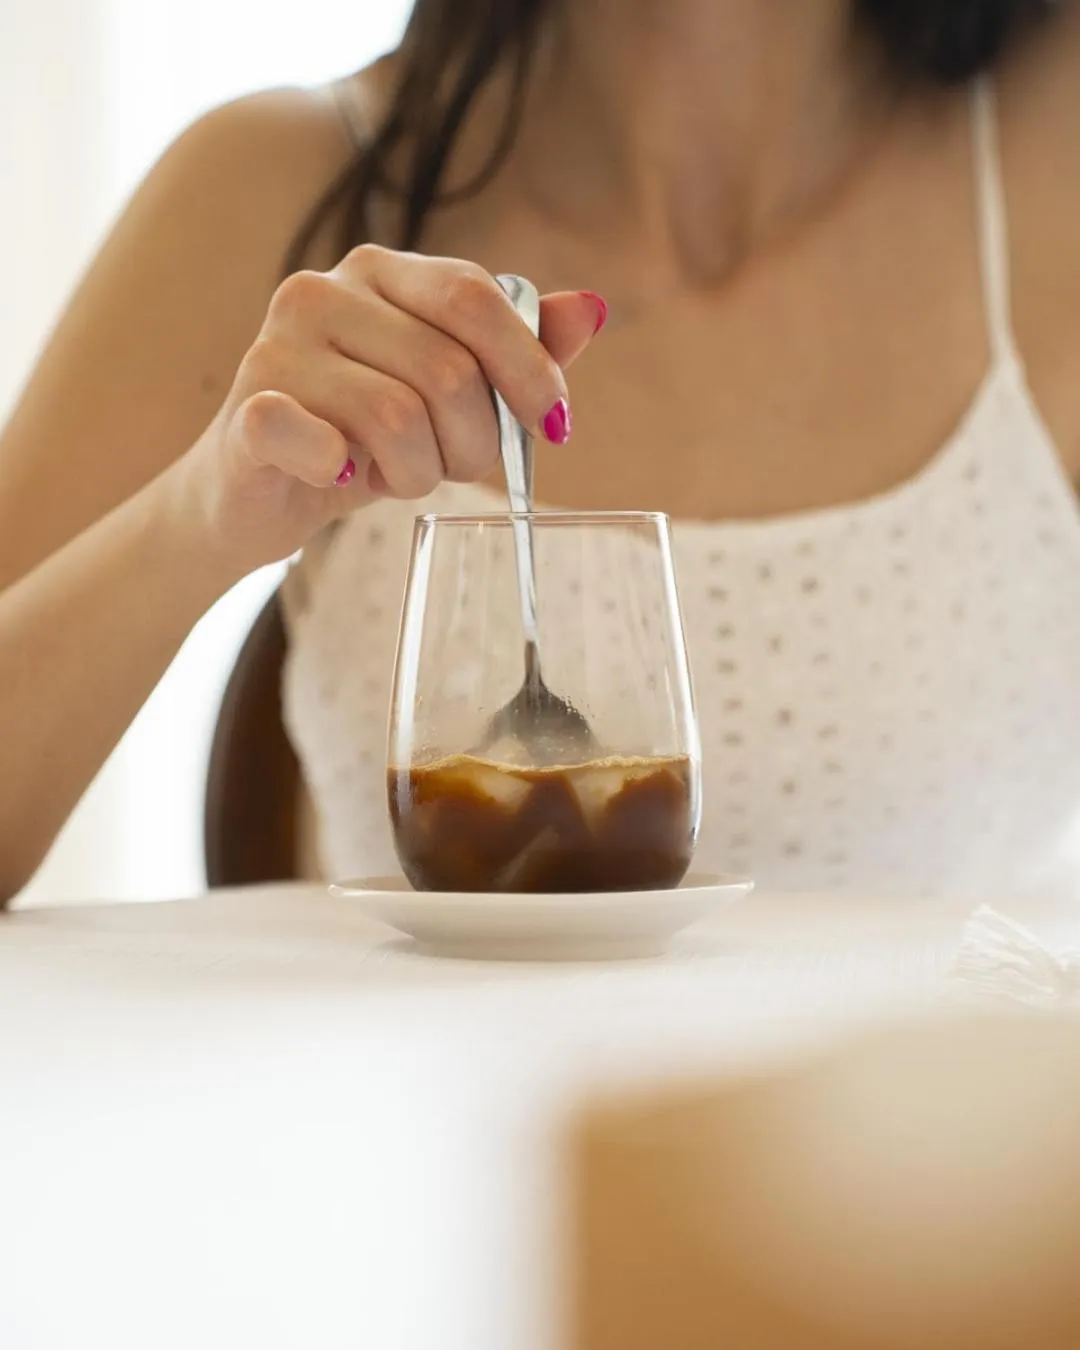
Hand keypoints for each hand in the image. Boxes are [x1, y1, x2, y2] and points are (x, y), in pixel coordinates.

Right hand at [167, 246, 604, 574]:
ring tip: (394, 475)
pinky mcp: (248, 411)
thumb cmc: (359, 435)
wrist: (255, 488)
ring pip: (398, 418)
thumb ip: (515, 352)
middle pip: (448, 369)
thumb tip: (591, 309)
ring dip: (416, 473)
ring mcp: (277, 347)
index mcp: (379, 273)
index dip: (528, 368)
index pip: (475, 299)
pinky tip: (341, 475)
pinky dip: (350, 474)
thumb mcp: (445, 394)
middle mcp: (323, 291)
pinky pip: (326, 442)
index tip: (552, 425)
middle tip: (450, 468)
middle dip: (472, 443)